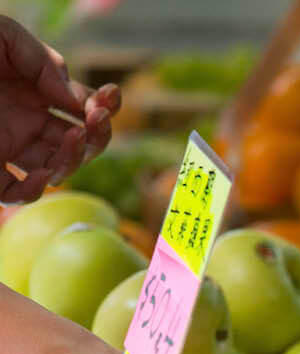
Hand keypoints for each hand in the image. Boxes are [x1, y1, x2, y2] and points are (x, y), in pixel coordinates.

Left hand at [0, 16, 119, 202]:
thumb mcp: (3, 37)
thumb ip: (43, 61)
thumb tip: (75, 100)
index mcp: (35, 92)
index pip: (82, 107)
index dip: (104, 106)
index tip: (110, 98)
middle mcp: (28, 124)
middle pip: (80, 143)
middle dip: (97, 135)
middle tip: (93, 121)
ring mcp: (10, 150)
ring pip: (58, 170)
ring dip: (74, 160)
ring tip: (71, 139)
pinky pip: (20, 193)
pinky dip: (36, 189)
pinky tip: (40, 173)